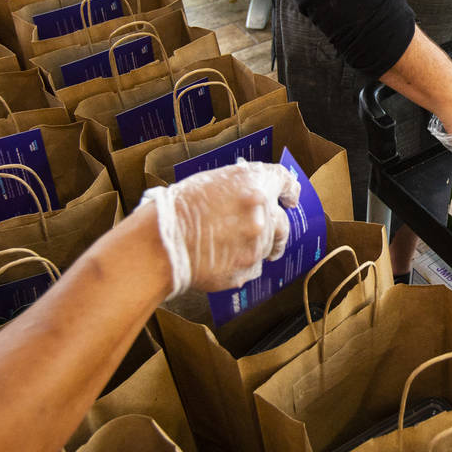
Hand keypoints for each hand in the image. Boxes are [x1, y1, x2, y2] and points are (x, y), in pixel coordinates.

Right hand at [139, 160, 300, 295]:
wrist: (161, 244)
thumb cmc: (177, 208)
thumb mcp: (210, 183)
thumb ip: (239, 188)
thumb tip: (252, 194)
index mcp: (253, 185)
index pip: (284, 181)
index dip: (289, 189)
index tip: (290, 198)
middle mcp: (261, 214)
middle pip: (282, 222)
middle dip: (275, 228)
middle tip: (264, 233)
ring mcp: (256, 246)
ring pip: (268, 247)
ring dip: (254, 247)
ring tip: (228, 246)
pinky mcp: (246, 270)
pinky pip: (252, 268)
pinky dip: (241, 264)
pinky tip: (219, 259)